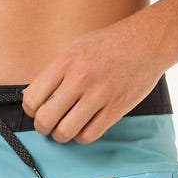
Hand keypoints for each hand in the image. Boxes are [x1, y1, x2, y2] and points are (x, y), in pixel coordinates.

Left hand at [20, 16, 166, 144]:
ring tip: (64, 128)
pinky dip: (81, 136)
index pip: (32, 99)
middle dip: (42, 127)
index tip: (37, 110)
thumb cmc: (109, 44)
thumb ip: (54, 71)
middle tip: (47, 124)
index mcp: (65, 62)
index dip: (30, 110)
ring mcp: (99, 95)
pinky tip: (82, 127)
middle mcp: (80, 79)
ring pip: (66, 132)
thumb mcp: (74, 48)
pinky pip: (89, 135)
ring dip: (60, 135)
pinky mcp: (116, 108)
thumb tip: (34, 97)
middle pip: (46, 119)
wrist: (146, 41)